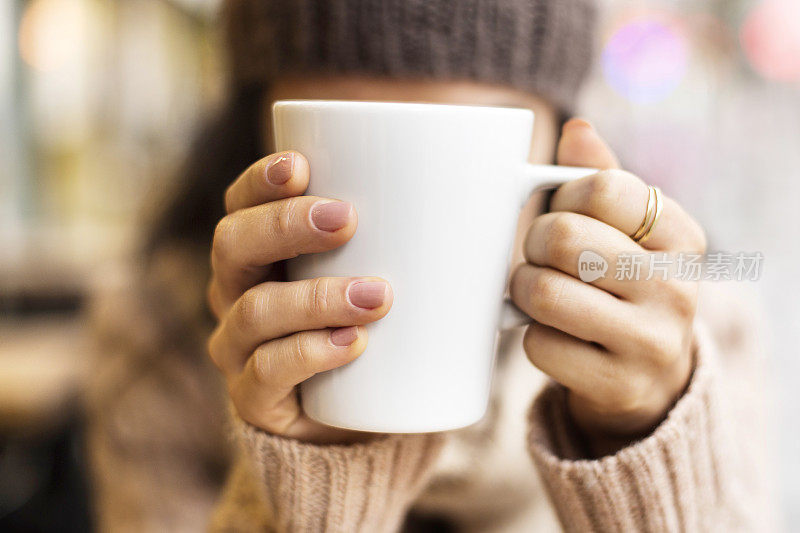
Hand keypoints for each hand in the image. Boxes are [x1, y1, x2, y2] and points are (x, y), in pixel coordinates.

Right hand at [207, 151, 391, 443]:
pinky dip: (310, 354)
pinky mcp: (254, 398)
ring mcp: (238, 347)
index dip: (262, 180)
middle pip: (234, 246)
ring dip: (316, 297)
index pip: (241, 202)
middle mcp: (237, 291)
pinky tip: (352, 344)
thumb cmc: (374, 323)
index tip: (301, 164)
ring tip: (376, 295)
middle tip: (346, 220)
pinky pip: (267, 372)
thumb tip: (498, 186)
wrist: (360, 411)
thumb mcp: (386, 270)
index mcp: (261, 250)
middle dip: (285, 226)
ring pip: (255, 311)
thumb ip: (413, 232)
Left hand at [510, 119, 706, 453]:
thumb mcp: (628, 230)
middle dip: (534, 244)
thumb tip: (577, 128)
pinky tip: (553, 334)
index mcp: (681, 236)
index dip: (563, 198)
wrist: (648, 376)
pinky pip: (538, 344)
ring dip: (524, 290)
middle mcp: (676, 286)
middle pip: (562, 237)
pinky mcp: (617, 384)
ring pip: (541, 292)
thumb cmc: (623, 284)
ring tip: (538, 293)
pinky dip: (531, 336)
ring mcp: (650, 339)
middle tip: (541, 256)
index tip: (566, 214)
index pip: (602, 187)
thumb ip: (602, 179)